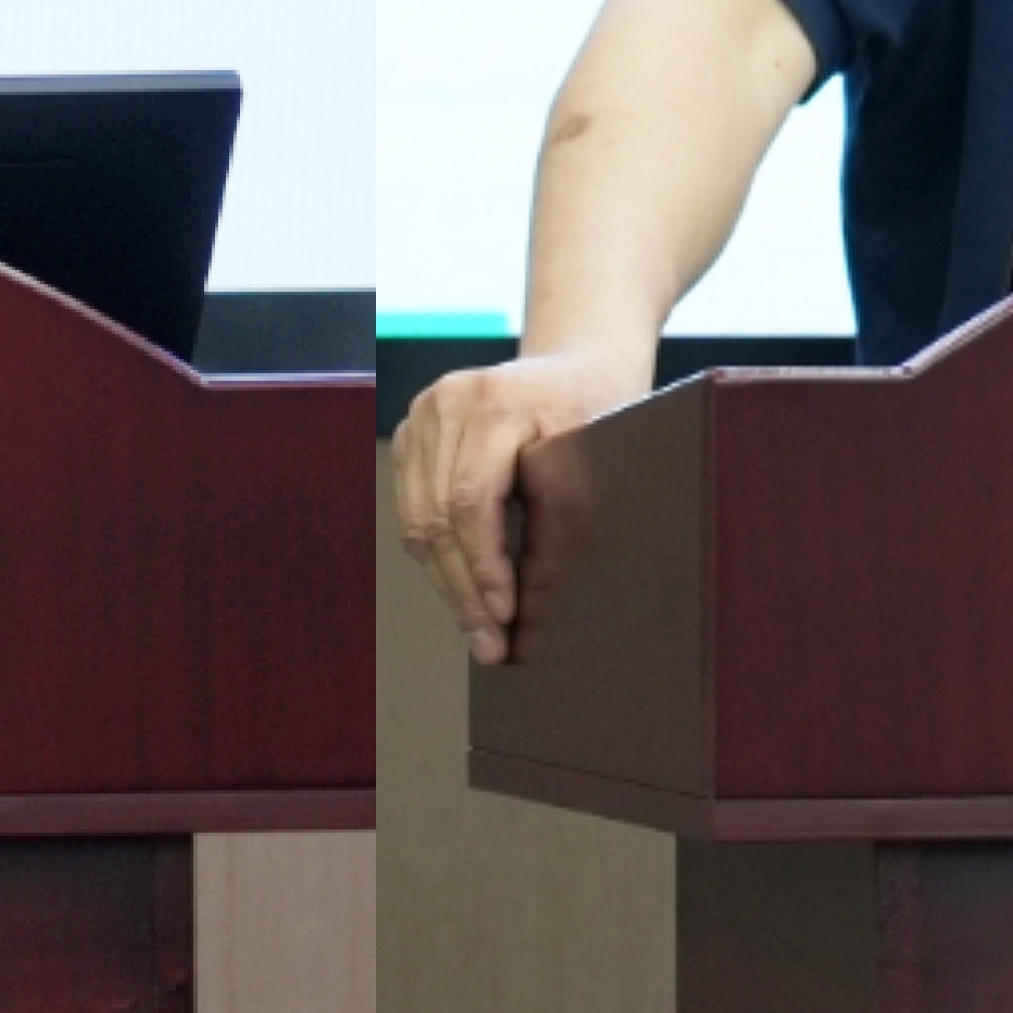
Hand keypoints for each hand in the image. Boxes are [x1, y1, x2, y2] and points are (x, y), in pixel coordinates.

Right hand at [393, 346, 642, 667]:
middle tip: (491, 647)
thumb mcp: (595, 462)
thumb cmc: (600, 411)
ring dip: (448, 583)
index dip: (485, 567)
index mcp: (494, 400)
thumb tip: (535, 608)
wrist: (579, 365)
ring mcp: (421, 413)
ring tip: (479, 632)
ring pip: (418, 521)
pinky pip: (414, 510)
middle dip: (465, 591)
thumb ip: (562, 527)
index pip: (470, 501)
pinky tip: (466, 589)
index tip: (507, 616)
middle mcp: (446, 401)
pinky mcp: (412, 432)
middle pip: (437, 518)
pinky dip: (439, 556)